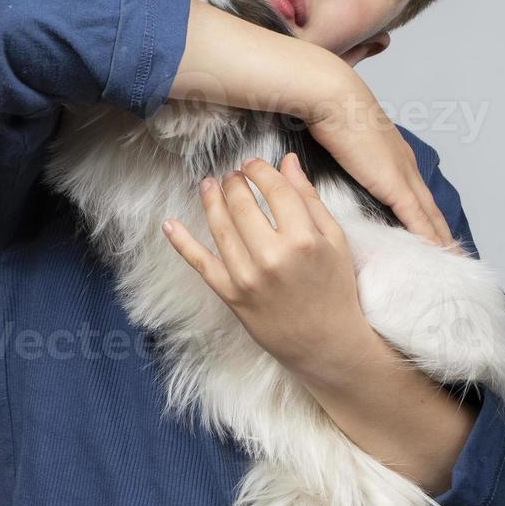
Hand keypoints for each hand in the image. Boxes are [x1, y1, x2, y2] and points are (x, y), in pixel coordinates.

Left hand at [161, 153, 380, 385]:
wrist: (326, 343)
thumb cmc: (334, 290)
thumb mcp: (334, 242)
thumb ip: (310, 200)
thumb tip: (289, 162)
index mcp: (304, 240)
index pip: (274, 190)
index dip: (259, 170)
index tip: (252, 164)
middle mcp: (273, 257)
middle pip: (242, 205)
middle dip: (234, 183)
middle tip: (231, 176)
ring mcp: (247, 277)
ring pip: (220, 227)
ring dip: (210, 200)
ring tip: (209, 185)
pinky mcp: (231, 296)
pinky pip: (200, 264)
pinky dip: (182, 242)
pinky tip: (170, 223)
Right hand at [307, 80, 451, 245]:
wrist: (334, 99)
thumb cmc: (332, 113)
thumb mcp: (343, 140)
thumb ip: (346, 156)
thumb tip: (337, 165)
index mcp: (395, 155)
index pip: (417, 194)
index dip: (427, 215)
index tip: (434, 233)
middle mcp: (406, 166)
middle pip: (431, 208)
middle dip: (441, 232)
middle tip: (453, 254)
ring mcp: (403, 175)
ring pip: (430, 216)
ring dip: (441, 238)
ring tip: (451, 259)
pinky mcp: (395, 184)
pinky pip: (417, 218)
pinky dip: (429, 237)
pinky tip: (436, 252)